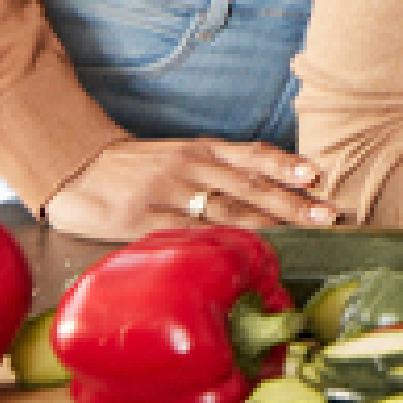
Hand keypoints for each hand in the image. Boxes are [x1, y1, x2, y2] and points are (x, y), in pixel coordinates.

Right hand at [42, 133, 342, 239]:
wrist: (73, 169)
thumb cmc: (131, 169)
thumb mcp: (174, 157)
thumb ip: (213, 172)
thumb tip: (265, 195)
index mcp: (196, 150)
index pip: (249, 155)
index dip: (284, 164)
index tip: (317, 175)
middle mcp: (187, 167)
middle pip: (248, 186)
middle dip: (292, 201)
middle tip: (329, 214)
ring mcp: (166, 194)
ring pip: (226, 210)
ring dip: (269, 224)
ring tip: (303, 234)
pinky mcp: (144, 221)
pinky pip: (187, 234)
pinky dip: (219, 243)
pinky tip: (244, 252)